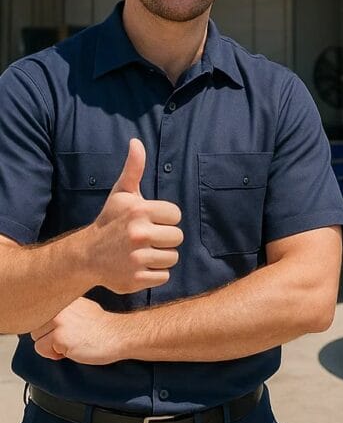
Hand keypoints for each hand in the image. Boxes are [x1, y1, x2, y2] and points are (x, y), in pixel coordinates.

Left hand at [31, 298, 122, 364]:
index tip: (68, 328)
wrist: (120, 334)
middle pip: (36, 327)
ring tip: (73, 342)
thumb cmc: (104, 326)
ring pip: (37, 339)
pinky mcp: (59, 336)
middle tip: (72, 336)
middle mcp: (60, 306)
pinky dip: (56, 354)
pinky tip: (73, 348)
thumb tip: (47, 319)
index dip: (52, 326)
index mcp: (66, 297)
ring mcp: (59, 320)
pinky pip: (42, 350)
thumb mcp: (82, 309)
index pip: (41, 314)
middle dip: (49, 337)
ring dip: (52, 346)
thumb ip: (64, 310)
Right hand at [88, 139, 182, 293]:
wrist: (86, 255)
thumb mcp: (122, 193)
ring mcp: (137, 259)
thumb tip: (136, 142)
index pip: (176, 215)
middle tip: (147, 238)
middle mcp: (139, 235)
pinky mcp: (136, 280)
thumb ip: (134, 168)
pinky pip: (164, 276)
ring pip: (172, 258)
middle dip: (165, 238)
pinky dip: (154, 274)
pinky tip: (139, 266)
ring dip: (161, 256)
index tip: (149, 220)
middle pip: (177, 238)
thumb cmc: (110, 221)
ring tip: (142, 251)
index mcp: (140, 211)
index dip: (165, 218)